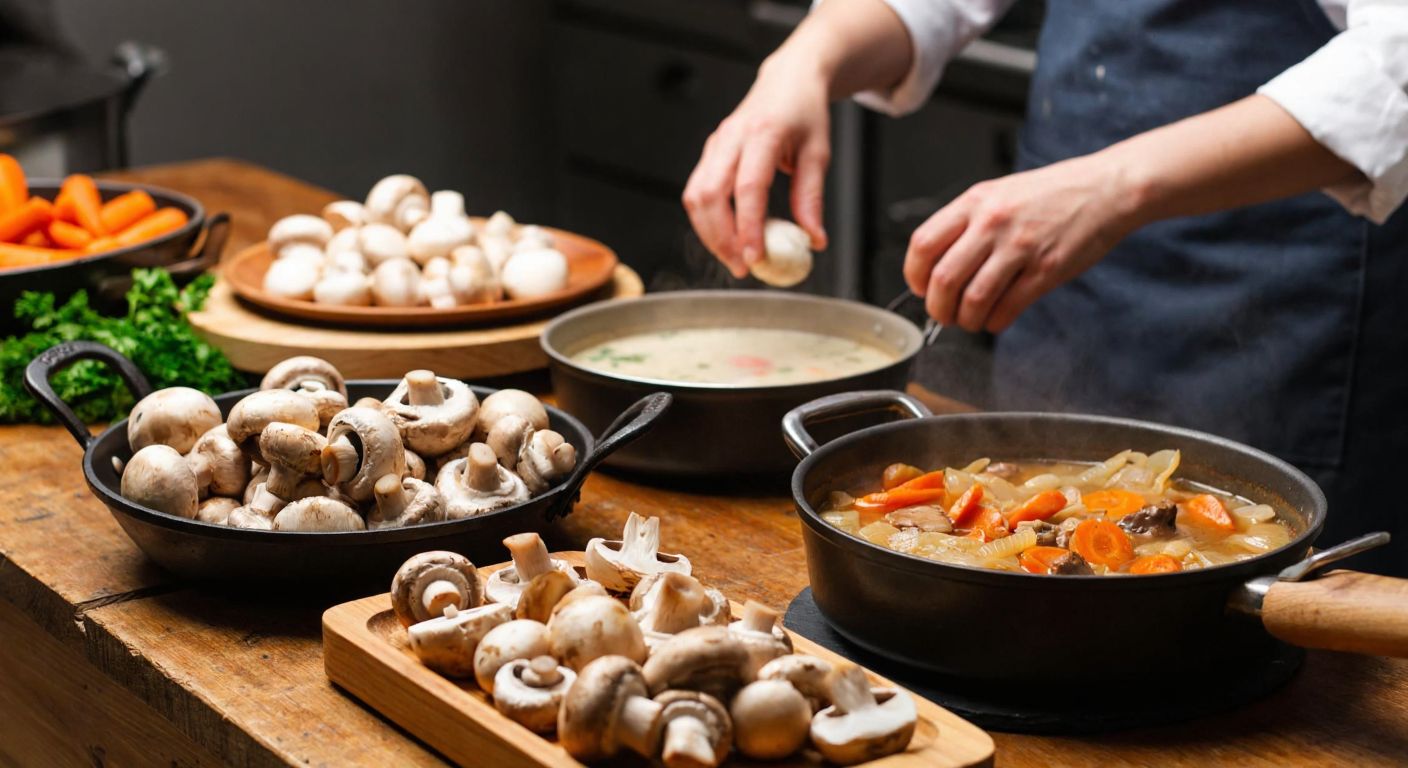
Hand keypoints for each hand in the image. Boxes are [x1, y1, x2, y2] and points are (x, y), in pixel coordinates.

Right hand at [683, 56, 830, 277]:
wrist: (788, 80)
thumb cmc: (805, 113)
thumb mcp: (818, 153)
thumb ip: (811, 198)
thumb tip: (813, 240)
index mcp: (763, 133)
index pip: (748, 187)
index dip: (747, 226)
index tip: (754, 257)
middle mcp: (732, 137)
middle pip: (710, 195)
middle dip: (721, 238)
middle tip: (741, 267)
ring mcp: (716, 143)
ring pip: (695, 196)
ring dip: (709, 233)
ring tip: (733, 257)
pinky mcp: (709, 153)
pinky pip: (697, 191)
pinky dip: (707, 220)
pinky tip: (726, 236)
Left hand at [903, 153, 1146, 332]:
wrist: (1105, 188)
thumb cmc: (1051, 194)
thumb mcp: (999, 193)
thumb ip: (967, 223)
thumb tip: (936, 266)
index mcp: (975, 202)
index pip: (923, 244)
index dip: (915, 275)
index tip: (921, 288)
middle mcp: (993, 223)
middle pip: (943, 279)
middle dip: (938, 308)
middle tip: (945, 314)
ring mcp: (1020, 247)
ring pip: (973, 300)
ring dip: (966, 320)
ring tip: (970, 320)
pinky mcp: (1046, 270)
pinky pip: (1007, 308)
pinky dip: (994, 322)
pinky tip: (996, 318)